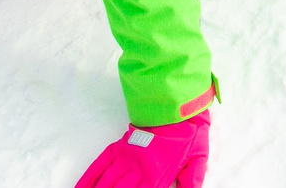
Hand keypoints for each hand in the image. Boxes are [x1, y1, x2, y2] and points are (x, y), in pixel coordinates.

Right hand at [74, 113, 209, 187]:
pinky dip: (87, 179)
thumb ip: (192, 180)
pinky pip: (98, 166)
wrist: (177, 105)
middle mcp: (137, 168)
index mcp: (157, 174)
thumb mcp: (198, 158)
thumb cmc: (190, 134)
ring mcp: (125, 157)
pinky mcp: (118, 147)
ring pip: (105, 183)